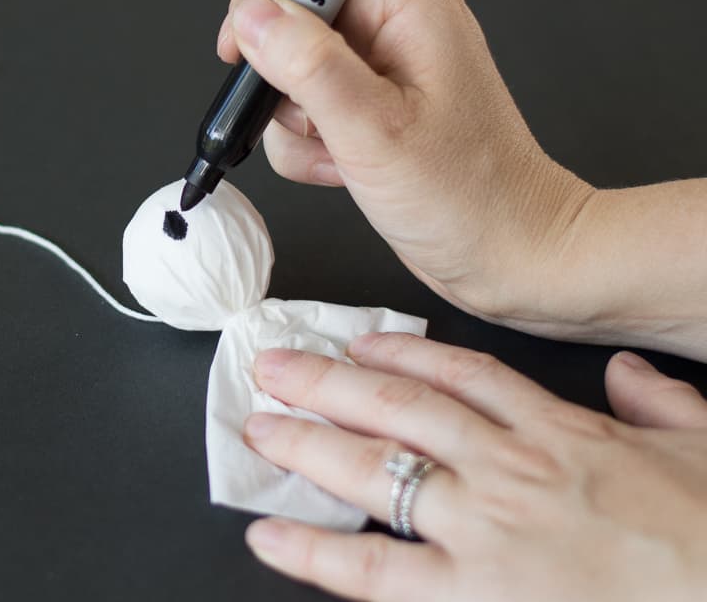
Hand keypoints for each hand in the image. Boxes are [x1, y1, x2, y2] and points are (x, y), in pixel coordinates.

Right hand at [217, 0, 593, 333]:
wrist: (510, 253)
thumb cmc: (471, 197)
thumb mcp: (375, 130)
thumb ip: (309, 66)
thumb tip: (254, 16)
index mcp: (408, 3)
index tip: (249, 35)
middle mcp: (395, 22)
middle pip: (295, 7)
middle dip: (279, 67)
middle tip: (301, 111)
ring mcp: (381, 66)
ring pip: (291, 63)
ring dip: (293, 115)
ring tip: (335, 150)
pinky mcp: (370, 104)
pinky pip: (306, 104)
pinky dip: (308, 142)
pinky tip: (342, 167)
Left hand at [240, 333, 706, 601]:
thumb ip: (662, 404)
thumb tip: (632, 375)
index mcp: (561, 434)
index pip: (463, 377)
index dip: (402, 356)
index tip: (361, 344)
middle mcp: (509, 470)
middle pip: (397, 409)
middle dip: (326, 384)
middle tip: (275, 366)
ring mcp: (484, 529)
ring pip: (376, 467)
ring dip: (307, 443)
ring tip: (259, 426)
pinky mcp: (473, 594)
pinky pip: (372, 570)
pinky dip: (313, 552)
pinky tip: (268, 536)